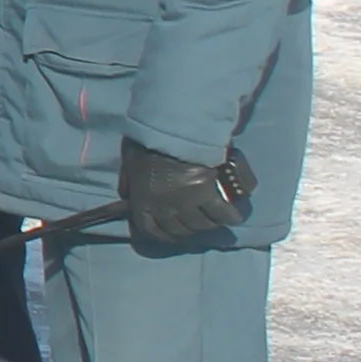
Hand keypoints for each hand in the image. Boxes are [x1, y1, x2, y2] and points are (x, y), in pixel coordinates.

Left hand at [121, 140, 252, 242]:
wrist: (172, 127)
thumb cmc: (148, 141)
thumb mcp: (129, 162)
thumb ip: (129, 181)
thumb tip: (127, 197)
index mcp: (141, 199)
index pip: (150, 229)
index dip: (162, 234)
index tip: (172, 234)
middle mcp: (163, 206)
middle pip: (179, 230)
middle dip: (188, 230)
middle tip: (197, 224)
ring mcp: (186, 202)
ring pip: (201, 224)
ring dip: (209, 224)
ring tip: (215, 219)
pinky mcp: (207, 194)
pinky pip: (222, 214)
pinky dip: (229, 217)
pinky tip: (233, 216)